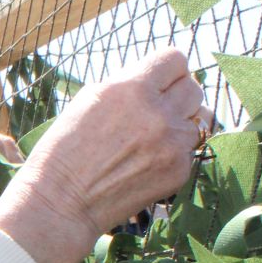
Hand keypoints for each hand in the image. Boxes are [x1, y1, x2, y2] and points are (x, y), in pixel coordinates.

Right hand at [0, 50, 205, 262]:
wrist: (61, 202)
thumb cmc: (64, 152)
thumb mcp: (89, 101)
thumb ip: (127, 86)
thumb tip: (154, 80)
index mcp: (132, 90)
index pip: (175, 59)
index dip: (168, 70)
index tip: (161, 81)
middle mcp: (158, 114)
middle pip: (194, 88)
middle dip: (177, 95)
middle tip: (159, 110)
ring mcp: (172, 144)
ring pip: (200, 120)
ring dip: (182, 124)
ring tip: (156, 138)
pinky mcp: (179, 171)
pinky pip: (190, 151)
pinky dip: (175, 154)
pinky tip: (148, 163)